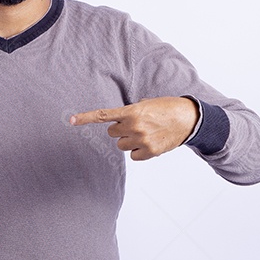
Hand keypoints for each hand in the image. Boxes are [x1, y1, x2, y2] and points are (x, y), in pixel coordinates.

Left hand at [70, 97, 198, 160]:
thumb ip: (130, 111)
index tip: (70, 120)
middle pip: (112, 133)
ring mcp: (141, 140)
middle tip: (136, 125)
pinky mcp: (150, 152)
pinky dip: (139, 152)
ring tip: (145, 134)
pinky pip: (134, 156)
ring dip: (129, 141)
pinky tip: (150, 143)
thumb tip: (120, 122)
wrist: (188, 118)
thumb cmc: (167, 108)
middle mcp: (134, 126)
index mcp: (132, 111)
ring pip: (122, 145)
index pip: (103, 115)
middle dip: (121, 130)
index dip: (85, 118)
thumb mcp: (147, 103)